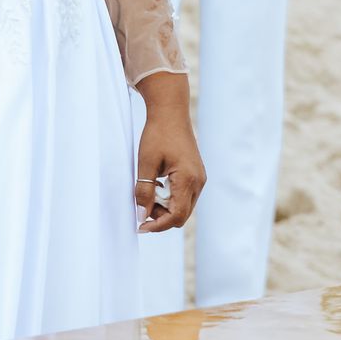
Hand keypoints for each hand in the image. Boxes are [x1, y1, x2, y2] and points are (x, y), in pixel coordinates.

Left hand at [135, 85, 205, 233]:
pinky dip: (170, 197)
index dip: (158, 225)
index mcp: (188, 179)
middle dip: (160, 216)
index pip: (177, 216)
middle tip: (141, 207)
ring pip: (183, 206)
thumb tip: (141, 214)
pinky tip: (156, 185)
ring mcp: (199, 179)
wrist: (171, 112)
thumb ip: (144, 190)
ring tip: (147, 191)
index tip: (140, 227)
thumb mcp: (146, 162)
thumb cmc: (157, 134)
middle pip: (182, 215)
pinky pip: (184, 196)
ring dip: (164, 207)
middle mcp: (198, 182)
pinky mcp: (196, 175)